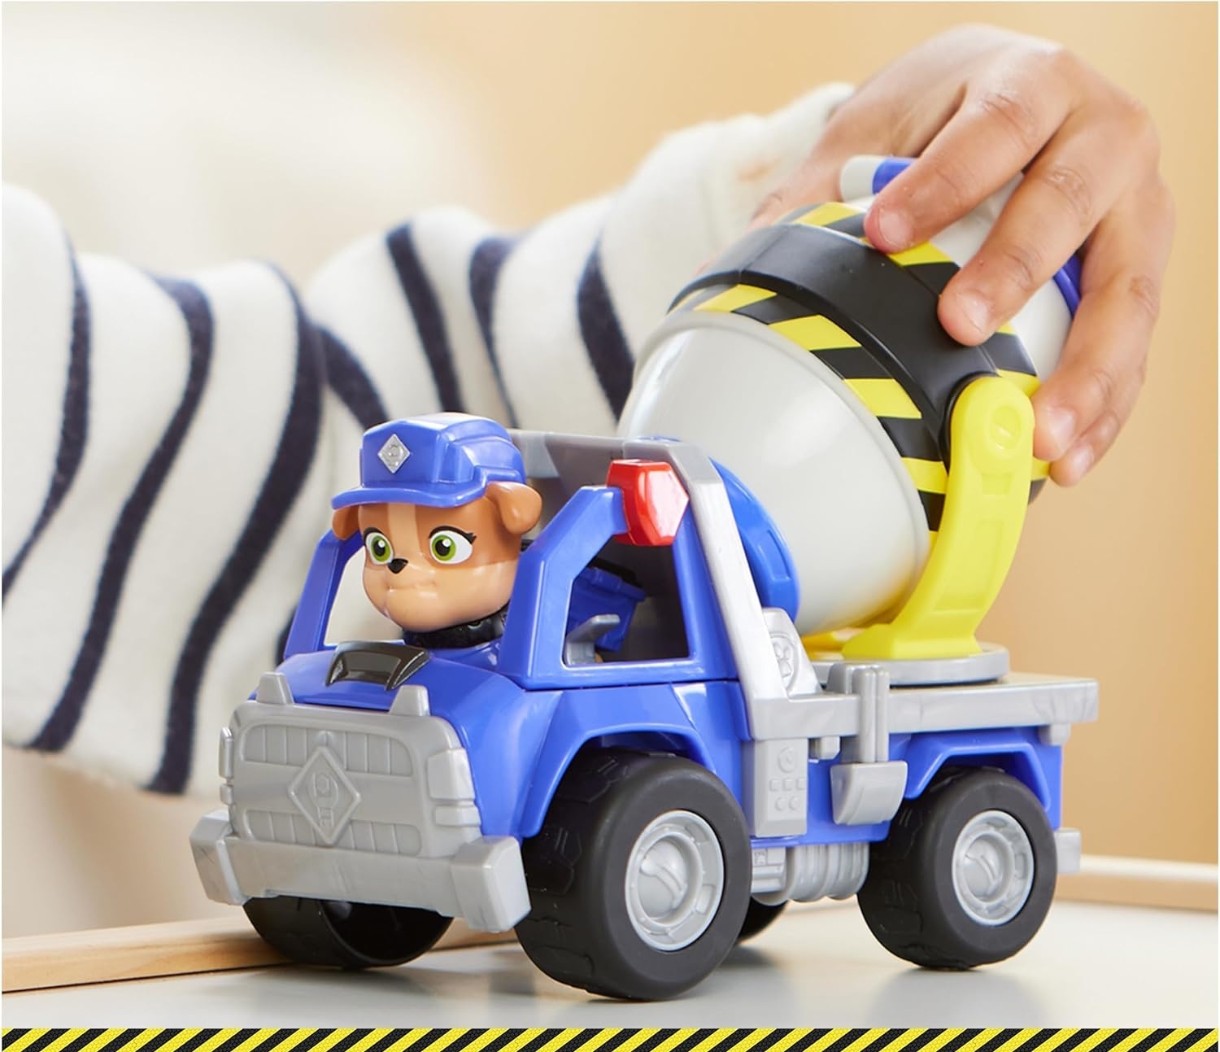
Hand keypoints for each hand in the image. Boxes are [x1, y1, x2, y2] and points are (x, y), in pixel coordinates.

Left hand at [752, 24, 1173, 484]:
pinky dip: (1106, 407)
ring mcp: (1138, 206)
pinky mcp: (1144, 270)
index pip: (996, 128)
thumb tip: (726, 268)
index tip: (884, 236)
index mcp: (1033, 86)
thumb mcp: (878, 128)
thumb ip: (818, 191)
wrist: (1021, 97)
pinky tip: (1066, 459)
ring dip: (1086, 370)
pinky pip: (1138, 344)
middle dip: (1016, 268)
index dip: (945, 182)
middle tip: (960, 327)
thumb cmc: (946, 118)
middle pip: (1071, 201)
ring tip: (1039, 438)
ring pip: (1126, 288)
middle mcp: (1104, 136)